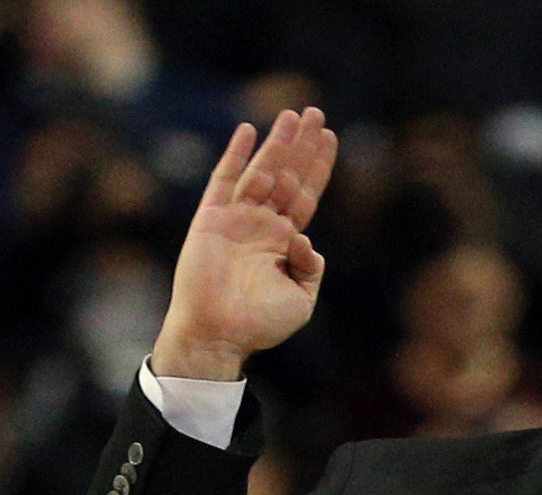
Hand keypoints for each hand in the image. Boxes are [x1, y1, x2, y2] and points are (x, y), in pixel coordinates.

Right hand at [151, 108, 337, 381]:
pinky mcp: (211, 219)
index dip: (318, 166)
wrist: (218, 335)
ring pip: (261, 171)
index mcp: (284, 241)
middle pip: (287, 174)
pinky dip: (235, 155)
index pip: (306, 194)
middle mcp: (261, 224)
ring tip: (292, 115)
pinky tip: (247, 131)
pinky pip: (224, 180)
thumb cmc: (259, 325)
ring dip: (276, 143)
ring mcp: (236, 219)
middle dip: (301, 144)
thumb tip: (306, 238)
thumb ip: (311, 268)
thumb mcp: (301, 300)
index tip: (330, 137)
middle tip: (315, 112)